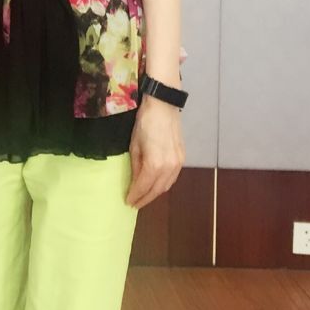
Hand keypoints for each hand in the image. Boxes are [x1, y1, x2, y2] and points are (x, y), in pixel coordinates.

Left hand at [125, 92, 184, 208]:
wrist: (163, 105)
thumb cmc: (144, 123)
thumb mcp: (134, 146)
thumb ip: (136, 166)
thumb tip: (136, 181)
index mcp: (154, 165)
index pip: (143, 187)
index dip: (135, 196)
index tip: (128, 202)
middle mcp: (169, 168)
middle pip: (157, 190)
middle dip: (145, 198)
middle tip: (135, 203)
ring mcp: (178, 163)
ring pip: (166, 186)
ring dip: (155, 193)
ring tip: (144, 197)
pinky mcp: (182, 158)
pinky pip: (173, 177)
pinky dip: (164, 184)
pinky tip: (156, 185)